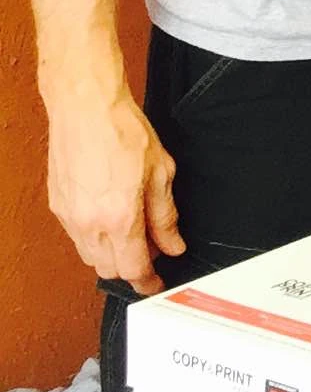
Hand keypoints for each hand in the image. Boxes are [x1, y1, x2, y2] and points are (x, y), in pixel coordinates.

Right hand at [47, 85, 183, 290]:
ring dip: (111, 255)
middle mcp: (89, 223)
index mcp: (119, 217)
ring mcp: (69, 216)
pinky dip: (95, 238)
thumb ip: (166, 215)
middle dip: (131, 268)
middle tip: (151, 251)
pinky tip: (110, 218)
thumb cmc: (122, 130)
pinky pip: (77, 237)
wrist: (86, 106)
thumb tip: (172, 243)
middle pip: (109, 270)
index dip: (148, 282)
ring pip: (90, 256)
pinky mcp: (58, 205)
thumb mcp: (160, 172)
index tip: (157, 284)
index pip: (133, 269)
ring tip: (132, 231)